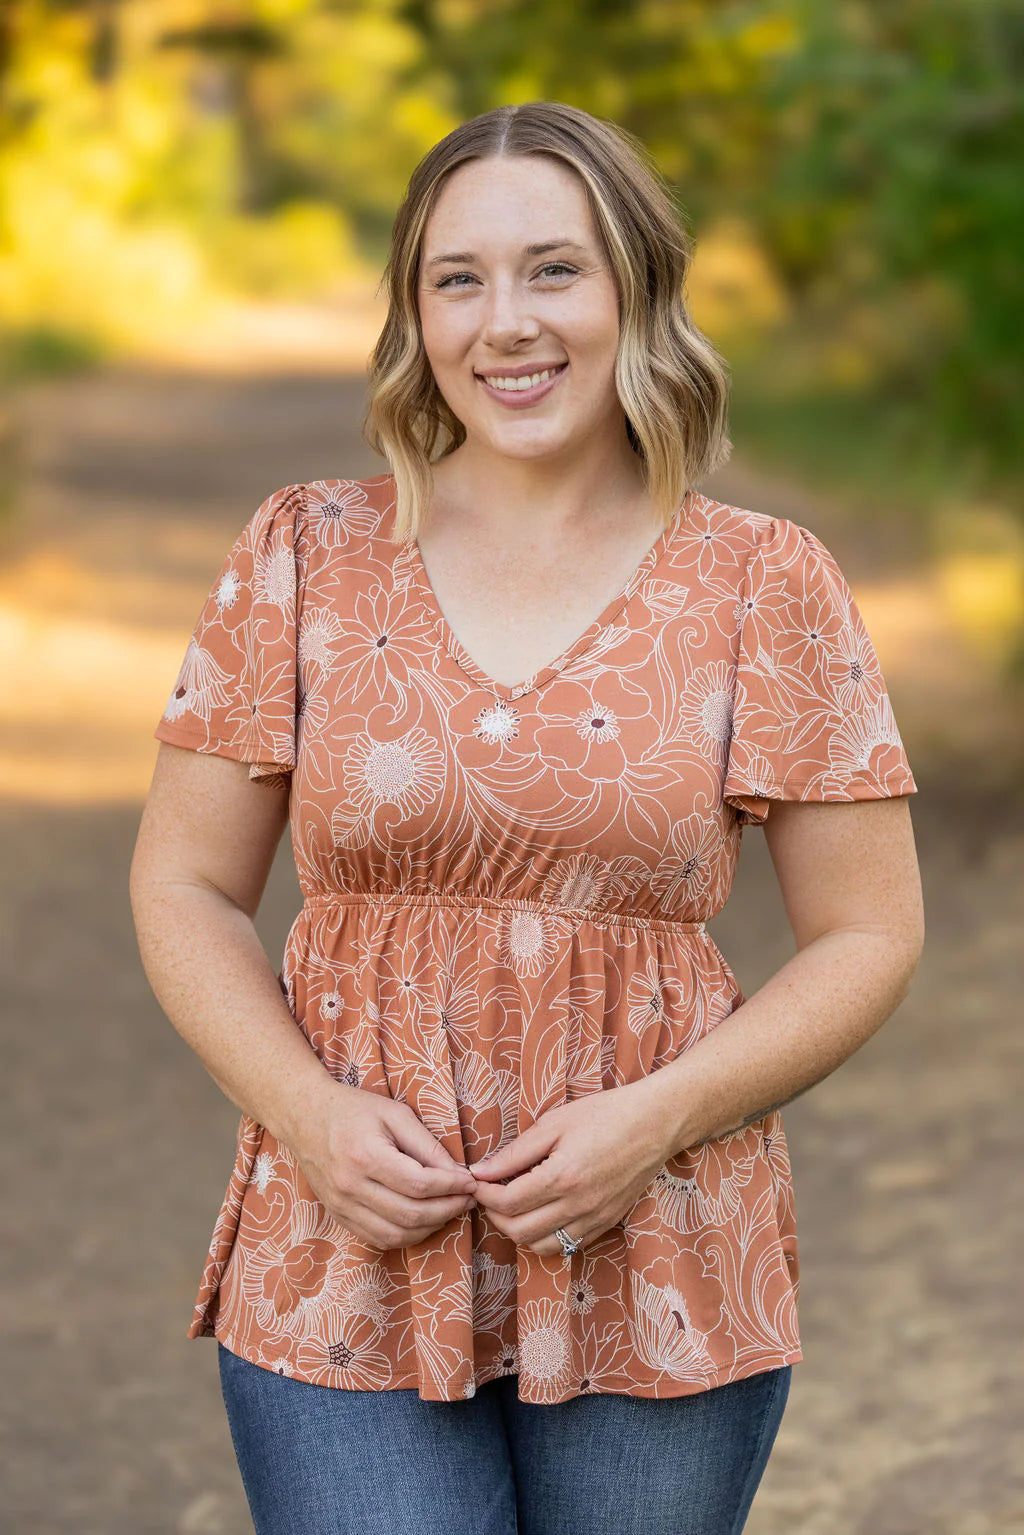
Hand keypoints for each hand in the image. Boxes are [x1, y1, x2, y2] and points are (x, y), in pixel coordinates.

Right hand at [290, 1082, 478, 1250]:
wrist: (305, 1117)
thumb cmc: (354, 1109)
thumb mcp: (395, 1114)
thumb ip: (427, 1144)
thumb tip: (458, 1174)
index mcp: (365, 1156)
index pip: (419, 1184)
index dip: (452, 1187)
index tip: (471, 1182)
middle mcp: (350, 1186)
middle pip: (410, 1214)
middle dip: (448, 1209)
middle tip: (468, 1199)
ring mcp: (342, 1206)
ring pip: (396, 1234)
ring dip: (430, 1227)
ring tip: (450, 1210)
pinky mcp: (339, 1216)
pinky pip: (378, 1239)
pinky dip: (406, 1235)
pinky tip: (423, 1220)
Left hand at [468, 1078, 676, 1256]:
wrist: (654, 1124)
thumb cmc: (604, 1115)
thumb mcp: (554, 1123)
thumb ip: (515, 1152)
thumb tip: (481, 1171)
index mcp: (563, 1177)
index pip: (507, 1203)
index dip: (484, 1195)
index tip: (478, 1181)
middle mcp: (579, 1206)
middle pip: (519, 1232)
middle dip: (495, 1216)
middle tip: (490, 1194)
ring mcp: (594, 1220)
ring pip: (541, 1247)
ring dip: (518, 1231)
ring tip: (513, 1206)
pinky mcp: (605, 1225)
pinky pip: (566, 1246)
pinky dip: (544, 1237)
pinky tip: (540, 1213)